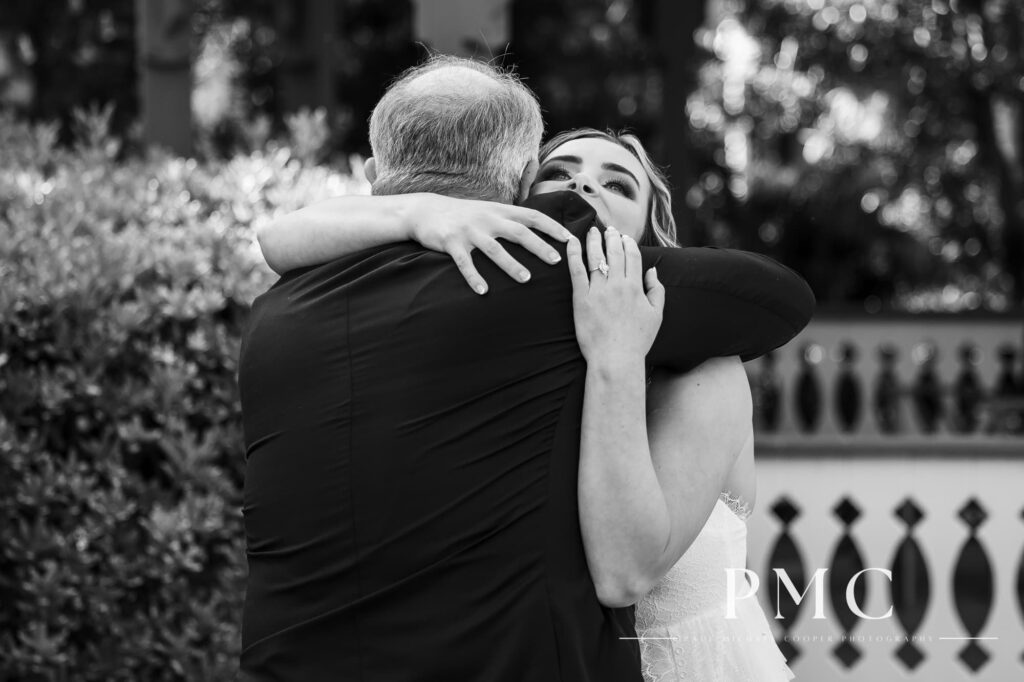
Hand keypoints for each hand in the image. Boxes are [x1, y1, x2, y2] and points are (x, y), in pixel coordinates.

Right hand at [408, 194, 573, 293]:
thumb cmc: (463, 215)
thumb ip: (510, 219)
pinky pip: (465, 263)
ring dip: (511, 264)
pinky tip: (483, 292)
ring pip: (494, 249)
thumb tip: (538, 231)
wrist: (426, 210)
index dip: (552, 227)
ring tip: (526, 279)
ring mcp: (469, 231)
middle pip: (518, 232)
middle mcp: (488, 219)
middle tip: (556, 261)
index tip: (570, 239)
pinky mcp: (452, 243)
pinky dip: (474, 277)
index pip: (532, 216)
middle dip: (539, 246)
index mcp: (500, 211)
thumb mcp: (488, 211)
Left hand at [566, 226, 664, 364]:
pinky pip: (576, 271)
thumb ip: (656, 291)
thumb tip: (652, 272)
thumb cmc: (637, 340)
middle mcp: (617, 285)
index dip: (629, 244)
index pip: (633, 256)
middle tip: (609, 229)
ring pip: (596, 257)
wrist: (615, 358)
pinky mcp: (581, 299)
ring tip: (592, 230)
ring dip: (594, 241)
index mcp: (635, 287)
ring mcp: (598, 291)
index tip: (625, 237)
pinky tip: (571, 242)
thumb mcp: (656, 315)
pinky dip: (573, 254)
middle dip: (612, 237)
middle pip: (614, 253)